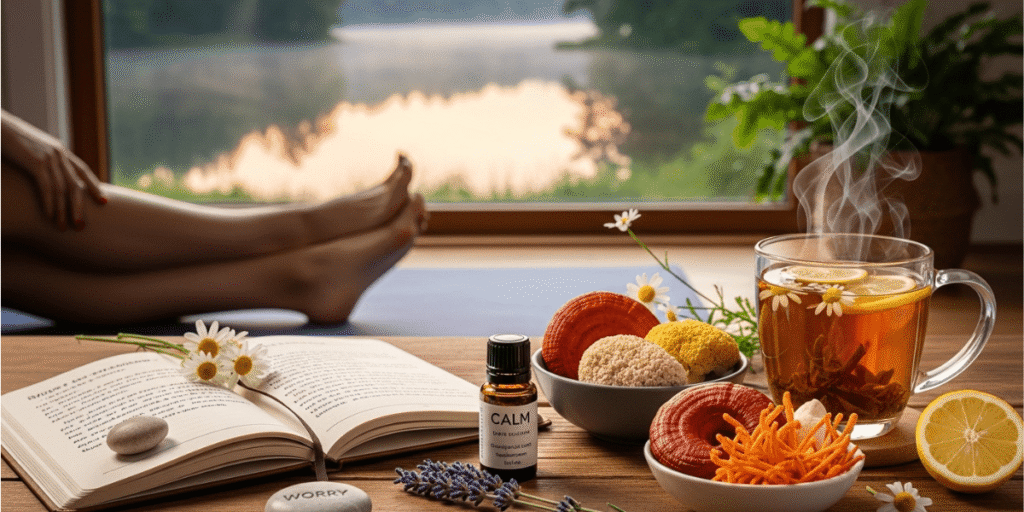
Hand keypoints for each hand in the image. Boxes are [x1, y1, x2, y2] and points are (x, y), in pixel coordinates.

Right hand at [2, 110, 106, 229]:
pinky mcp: (36, 162)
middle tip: (81, 226)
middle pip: (76, 185)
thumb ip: (46, 162)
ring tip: (63, 226)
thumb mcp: (34, 150)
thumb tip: (52, 178)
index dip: (95, 186)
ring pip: (62, 189)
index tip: (104, 201)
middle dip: (79, 207)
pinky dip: (49, 203)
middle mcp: (58, 153)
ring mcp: (48, 157)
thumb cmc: (12, 141)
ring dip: (63, 210)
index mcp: (60, 150)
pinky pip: (47, 187)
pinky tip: (49, 216)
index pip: (83, 171)